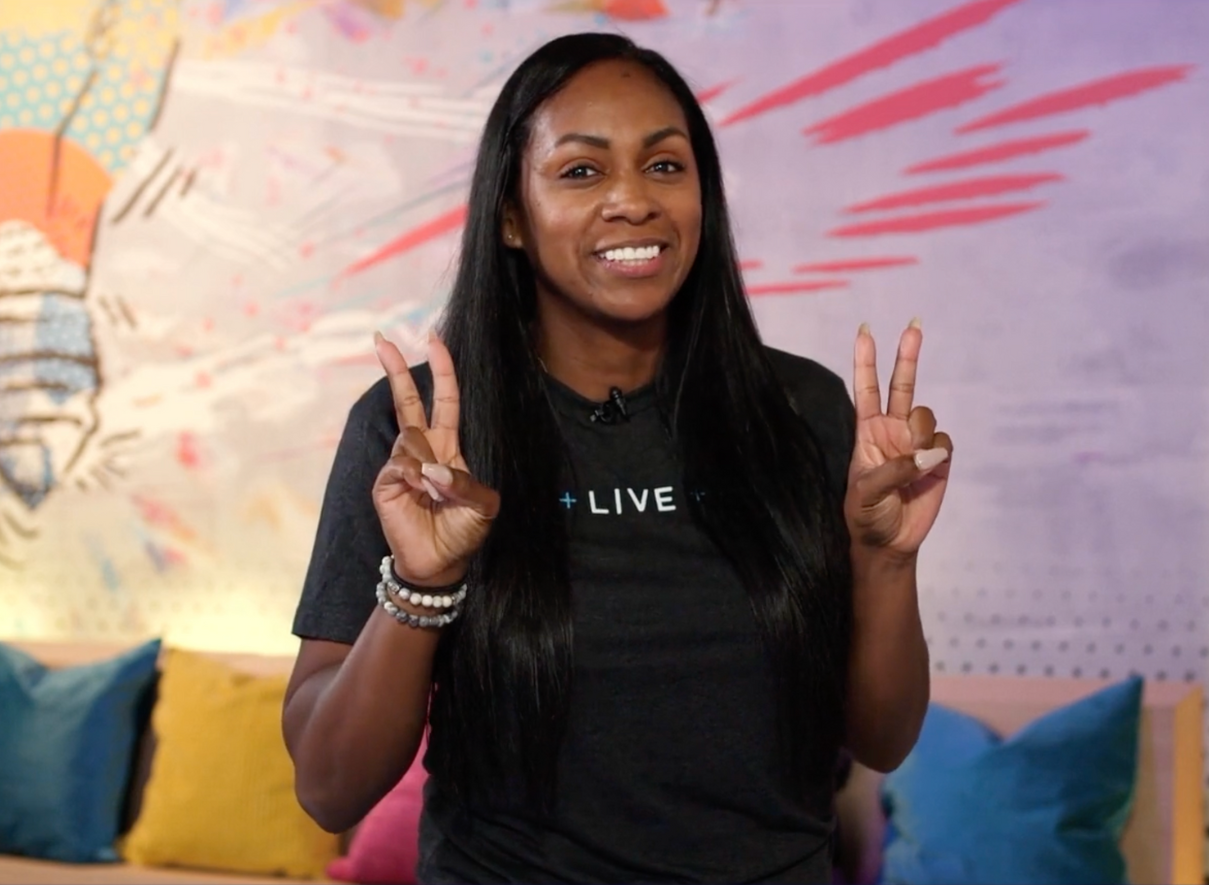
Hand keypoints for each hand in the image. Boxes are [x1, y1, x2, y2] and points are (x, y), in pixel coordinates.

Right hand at [372, 331, 499, 585]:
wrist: (440, 563)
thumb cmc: (463, 532)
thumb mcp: (483, 505)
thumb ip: (465, 482)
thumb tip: (430, 470)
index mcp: (447, 447)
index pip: (443, 401)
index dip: (440, 371)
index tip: (433, 340)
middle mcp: (422, 450)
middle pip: (407, 401)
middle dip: (396, 369)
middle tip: (382, 338)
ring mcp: (401, 465)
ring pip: (410, 440)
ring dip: (428, 465)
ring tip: (435, 494)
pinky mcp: (386, 483)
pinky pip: (400, 466)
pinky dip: (415, 478)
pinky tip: (421, 494)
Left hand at [845, 319, 951, 558]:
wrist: (889, 543)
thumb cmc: (866, 517)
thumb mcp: (865, 494)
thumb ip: (892, 471)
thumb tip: (926, 455)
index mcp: (867, 433)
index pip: (866, 389)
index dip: (865, 361)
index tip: (864, 331)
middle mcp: (892, 431)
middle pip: (901, 384)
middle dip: (907, 355)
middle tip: (913, 325)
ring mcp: (916, 443)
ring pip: (926, 416)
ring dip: (920, 433)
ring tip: (912, 463)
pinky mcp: (939, 460)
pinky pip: (945, 442)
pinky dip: (938, 453)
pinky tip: (928, 470)